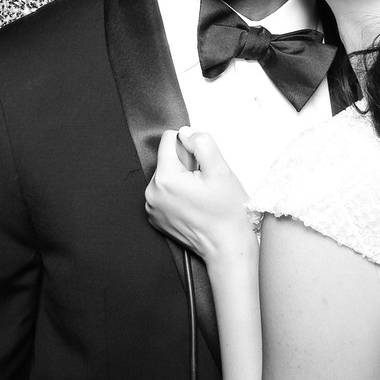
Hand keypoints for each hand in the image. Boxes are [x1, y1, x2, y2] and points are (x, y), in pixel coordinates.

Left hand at [145, 127, 255, 262]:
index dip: (191, 145)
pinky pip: (165, 193)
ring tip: (200, 196)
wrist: (228, 247)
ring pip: (167, 175)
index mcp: (165, 179)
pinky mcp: (156, 218)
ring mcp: (152, 208)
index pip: (169, 139)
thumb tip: (186, 132)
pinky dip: (178, 194)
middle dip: (186, 165)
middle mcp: (152, 193)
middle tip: (205, 184)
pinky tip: (194, 206)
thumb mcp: (220, 170)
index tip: (202, 164)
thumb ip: (202, 143)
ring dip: (183, 179)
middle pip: (168, 158)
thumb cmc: (227, 213)